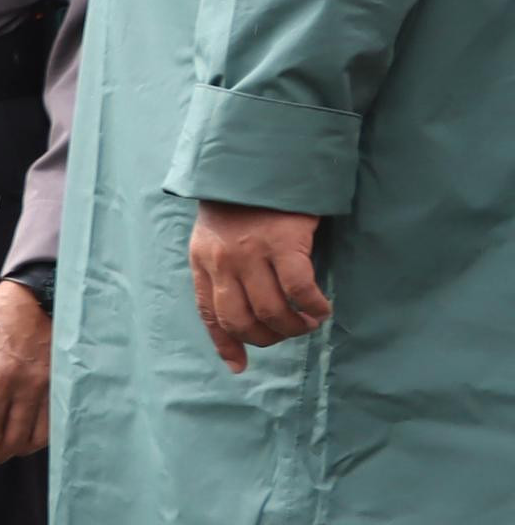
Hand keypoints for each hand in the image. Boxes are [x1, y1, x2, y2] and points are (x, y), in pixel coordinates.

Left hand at [0, 277, 51, 474]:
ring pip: (36, 436)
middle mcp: (27, 388)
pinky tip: (26, 435)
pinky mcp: (63, 383)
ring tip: (2, 449)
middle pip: (12, 439)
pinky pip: (54, 422)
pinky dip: (39, 437)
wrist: (36, 297)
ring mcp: (49, 387)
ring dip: (17, 449)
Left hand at [189, 201, 328, 370]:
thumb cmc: (242, 202)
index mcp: (203, 261)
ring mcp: (251, 252)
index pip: (209, 314)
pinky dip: (312, 306)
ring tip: (309, 322)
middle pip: (240, 320)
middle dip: (267, 337)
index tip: (240, 365)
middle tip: (289, 332)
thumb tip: (233, 320)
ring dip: (294, 326)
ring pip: (270, 310)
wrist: (259, 159)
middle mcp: (222, 261)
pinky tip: (321, 308)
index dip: (226, 343)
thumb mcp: (216, 237)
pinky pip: (298, 289)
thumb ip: (221, 272)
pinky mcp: (283, 242)